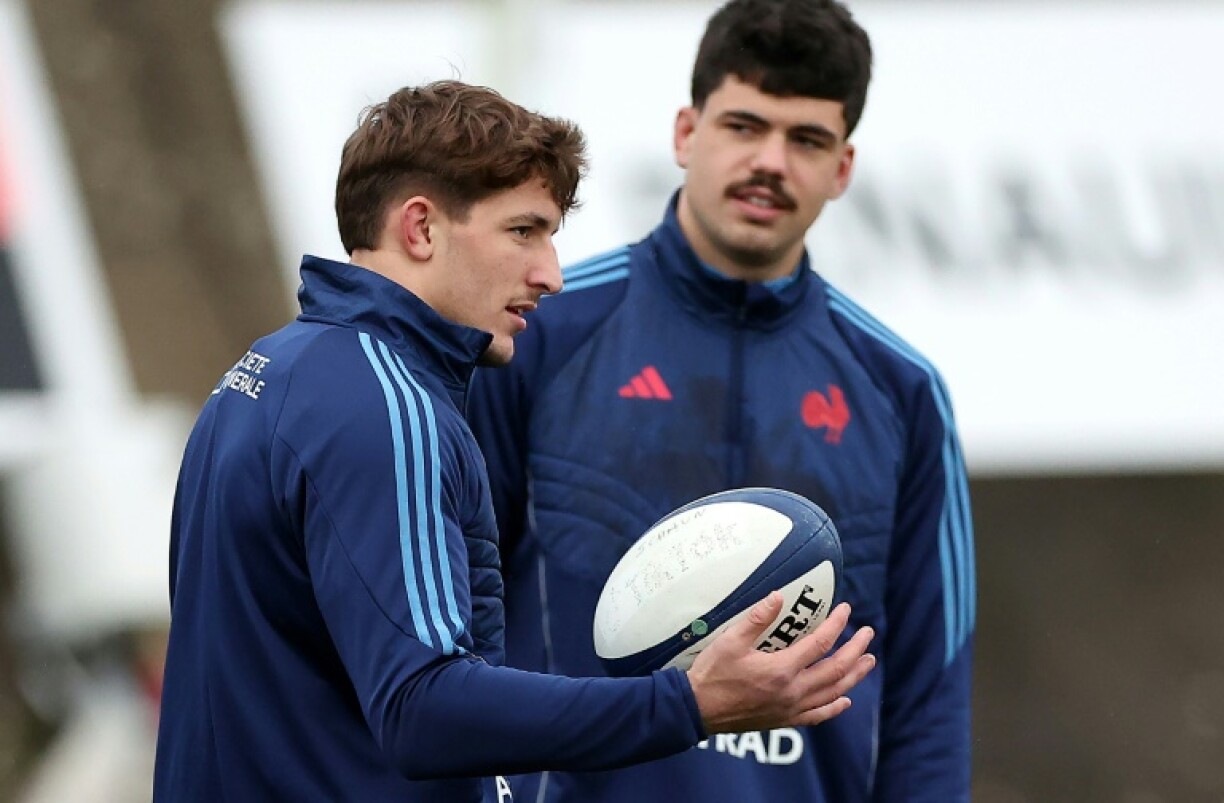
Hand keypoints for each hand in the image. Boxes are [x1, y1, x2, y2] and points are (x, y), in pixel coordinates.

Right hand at [686, 593, 874, 734]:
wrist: (697, 709)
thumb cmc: (712, 673)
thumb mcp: (731, 640)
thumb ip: (757, 618)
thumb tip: (778, 596)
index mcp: (781, 670)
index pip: (820, 643)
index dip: (837, 624)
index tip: (847, 609)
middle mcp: (792, 691)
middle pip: (835, 669)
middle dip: (855, 650)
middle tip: (868, 634)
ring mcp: (790, 708)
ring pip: (833, 693)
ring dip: (854, 676)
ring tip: (868, 662)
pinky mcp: (783, 720)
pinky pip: (817, 715)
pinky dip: (834, 707)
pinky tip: (844, 701)